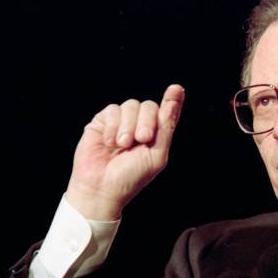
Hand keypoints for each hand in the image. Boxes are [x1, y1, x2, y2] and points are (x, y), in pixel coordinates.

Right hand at [65, 84, 184, 220]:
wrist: (101, 188)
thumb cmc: (131, 177)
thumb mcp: (156, 155)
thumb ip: (166, 128)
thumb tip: (172, 103)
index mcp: (156, 134)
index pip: (167, 112)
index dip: (173, 99)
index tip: (176, 89)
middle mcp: (139, 125)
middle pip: (149, 106)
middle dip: (146, 121)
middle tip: (142, 139)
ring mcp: (121, 122)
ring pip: (131, 105)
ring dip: (128, 126)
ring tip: (122, 145)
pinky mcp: (102, 122)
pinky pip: (112, 110)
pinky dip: (113, 126)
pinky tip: (109, 142)